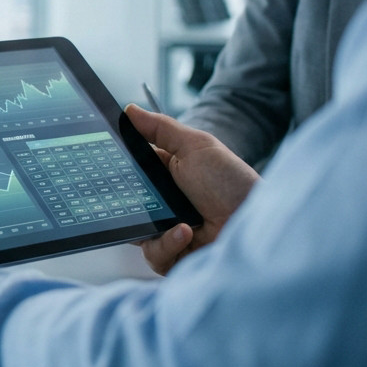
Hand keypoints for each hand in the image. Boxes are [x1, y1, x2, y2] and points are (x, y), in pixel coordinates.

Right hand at [125, 105, 259, 274]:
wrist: (261, 222)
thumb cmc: (234, 182)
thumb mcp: (196, 146)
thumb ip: (160, 128)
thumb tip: (128, 110)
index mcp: (163, 177)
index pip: (129, 174)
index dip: (115, 171)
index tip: (104, 165)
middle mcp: (162, 205)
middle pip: (126, 206)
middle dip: (123, 204)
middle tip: (132, 199)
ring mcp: (167, 232)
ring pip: (136, 233)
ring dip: (152, 229)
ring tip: (177, 222)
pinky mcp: (176, 256)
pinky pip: (155, 255)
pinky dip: (167, 246)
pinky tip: (185, 233)